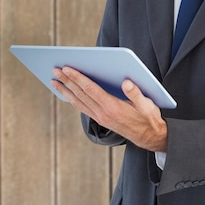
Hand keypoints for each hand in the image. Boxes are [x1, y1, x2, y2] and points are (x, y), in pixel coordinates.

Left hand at [51, 67, 167, 151]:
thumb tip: (126, 82)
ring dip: (65, 90)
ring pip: (78, 102)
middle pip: (80, 94)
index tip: (67, 68)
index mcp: (112, 107)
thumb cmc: (149, 118)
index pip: (90, 89)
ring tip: (54, 81)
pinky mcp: (100, 120)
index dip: (78, 78)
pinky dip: (72, 99)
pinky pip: (82, 108)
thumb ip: (136, 93)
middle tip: (55, 70)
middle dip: (67, 81)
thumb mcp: (147, 105)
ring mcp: (100, 118)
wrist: (149, 137)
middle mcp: (103, 113)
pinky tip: (67, 94)